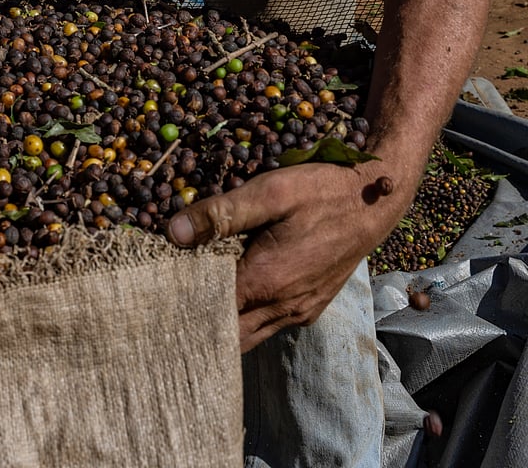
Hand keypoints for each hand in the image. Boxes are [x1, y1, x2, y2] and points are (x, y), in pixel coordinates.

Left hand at [166, 161, 407, 351]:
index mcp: (266, 281)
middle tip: (164, 307)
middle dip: (195, 324)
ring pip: (247, 336)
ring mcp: (298, 312)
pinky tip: (226, 298)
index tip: (154, 294)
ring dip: (220, 326)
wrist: (374, 202)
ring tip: (189, 305)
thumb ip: (220, 214)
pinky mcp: (309, 308)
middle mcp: (282, 307)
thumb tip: (173, 232)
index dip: (180, 304)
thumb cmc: (321, 192)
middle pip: (226, 335)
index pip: (209, 310)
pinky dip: (243, 321)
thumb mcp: (269, 192)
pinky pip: (267, 326)